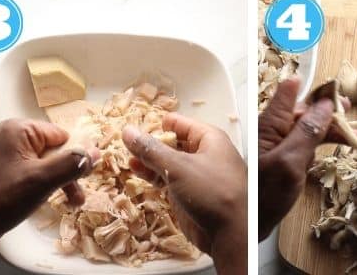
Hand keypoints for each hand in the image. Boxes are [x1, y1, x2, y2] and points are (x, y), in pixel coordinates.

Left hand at [0, 119, 97, 272]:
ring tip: (72, 200)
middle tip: (77, 193)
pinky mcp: (6, 167)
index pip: (61, 135)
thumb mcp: (42, 180)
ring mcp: (9, 151)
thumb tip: (95, 152)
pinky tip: (51, 197)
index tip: (83, 174)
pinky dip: (46, 183)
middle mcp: (14, 135)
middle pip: (55, 149)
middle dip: (68, 172)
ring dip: (61, 180)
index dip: (74, 155)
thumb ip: (71, 163)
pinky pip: (35, 169)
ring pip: (47, 161)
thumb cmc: (0, 200)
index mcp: (20, 129)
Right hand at [122, 114, 245, 274]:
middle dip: (152, 143)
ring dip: (149, 160)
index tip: (137, 124)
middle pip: (173, 142)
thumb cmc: (211, 191)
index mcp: (209, 138)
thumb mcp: (178, 167)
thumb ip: (151, 150)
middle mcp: (204, 153)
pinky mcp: (189, 194)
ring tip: (127, 157)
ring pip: (168, 162)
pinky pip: (168, 179)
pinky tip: (136, 172)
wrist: (230, 233)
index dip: (159, 124)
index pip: (181, 123)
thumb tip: (128, 131)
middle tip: (126, 142)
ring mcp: (197, 174)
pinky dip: (153, 175)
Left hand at [258, 77, 356, 239]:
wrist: (249, 227)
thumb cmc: (265, 196)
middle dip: (326, 108)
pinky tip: (333, 145)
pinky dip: (320, 142)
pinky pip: (302, 143)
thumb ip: (307, 132)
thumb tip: (324, 104)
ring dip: (327, 126)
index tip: (335, 89)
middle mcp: (272, 130)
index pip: (290, 92)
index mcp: (269, 124)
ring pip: (304, 127)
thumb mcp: (290, 161)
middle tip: (348, 107)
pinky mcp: (281, 159)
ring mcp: (276, 144)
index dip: (312, 88)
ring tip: (350, 131)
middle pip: (301, 110)